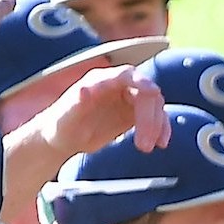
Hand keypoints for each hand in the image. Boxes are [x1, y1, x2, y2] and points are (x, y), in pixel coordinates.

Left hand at [37, 66, 171, 159]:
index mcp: (101, 81)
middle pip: (145, 94)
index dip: (142, 81)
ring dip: (156, 126)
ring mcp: (128, 99)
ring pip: (155, 106)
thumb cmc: (62, 125)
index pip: (127, 75)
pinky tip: (161, 143)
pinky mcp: (136, 113)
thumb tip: (85, 89)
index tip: (154, 92)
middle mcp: (118, 86)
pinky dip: (162, 129)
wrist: (65, 138)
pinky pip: (157, 117)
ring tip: (146, 148)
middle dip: (149, 118)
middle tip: (144, 144)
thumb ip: (76, 102)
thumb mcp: (65, 116)